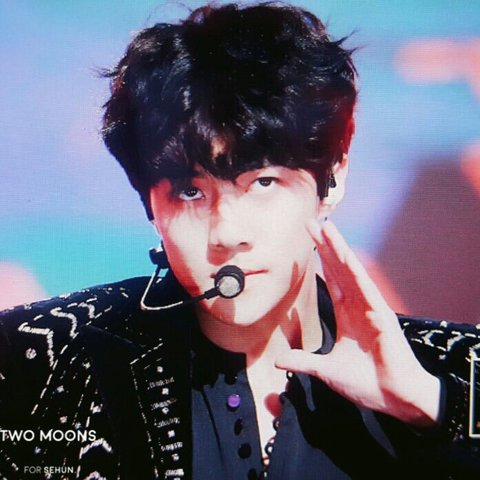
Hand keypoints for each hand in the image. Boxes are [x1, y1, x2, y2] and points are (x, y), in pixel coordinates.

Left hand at [275, 219, 440, 426]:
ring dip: (339, 249)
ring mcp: (370, 308)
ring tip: (327, 227)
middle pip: (339, 268)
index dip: (321, 260)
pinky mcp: (382, 316)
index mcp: (347, 314)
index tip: (309, 241)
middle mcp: (358, 305)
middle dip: (326, 245)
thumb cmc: (367, 383)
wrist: (393, 399)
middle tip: (312, 222)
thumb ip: (302, 362)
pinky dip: (356, 273)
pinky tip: (346, 256)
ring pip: (351, 272)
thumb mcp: (326, 370)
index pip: (331, 279)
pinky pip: (367, 290)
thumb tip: (277, 360)